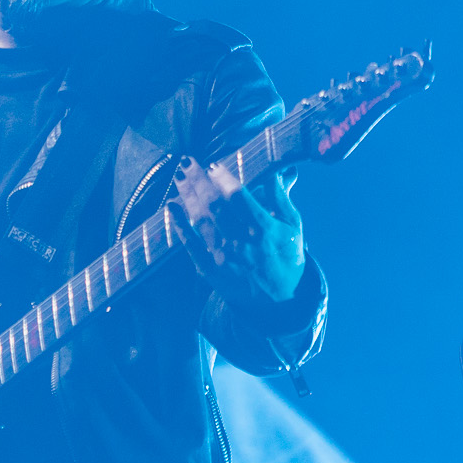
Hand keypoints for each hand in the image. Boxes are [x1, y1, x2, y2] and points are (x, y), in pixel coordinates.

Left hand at [172, 158, 305, 301]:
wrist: (278, 300)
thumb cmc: (287, 255)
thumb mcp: (292, 225)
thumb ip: (280, 196)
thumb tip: (274, 168)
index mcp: (264, 229)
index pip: (239, 198)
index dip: (224, 179)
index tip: (214, 165)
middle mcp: (242, 242)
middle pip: (215, 206)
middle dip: (199, 181)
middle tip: (187, 161)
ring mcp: (224, 257)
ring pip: (201, 221)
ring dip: (188, 196)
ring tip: (179, 176)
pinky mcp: (210, 268)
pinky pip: (191, 244)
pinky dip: (180, 225)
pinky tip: (170, 207)